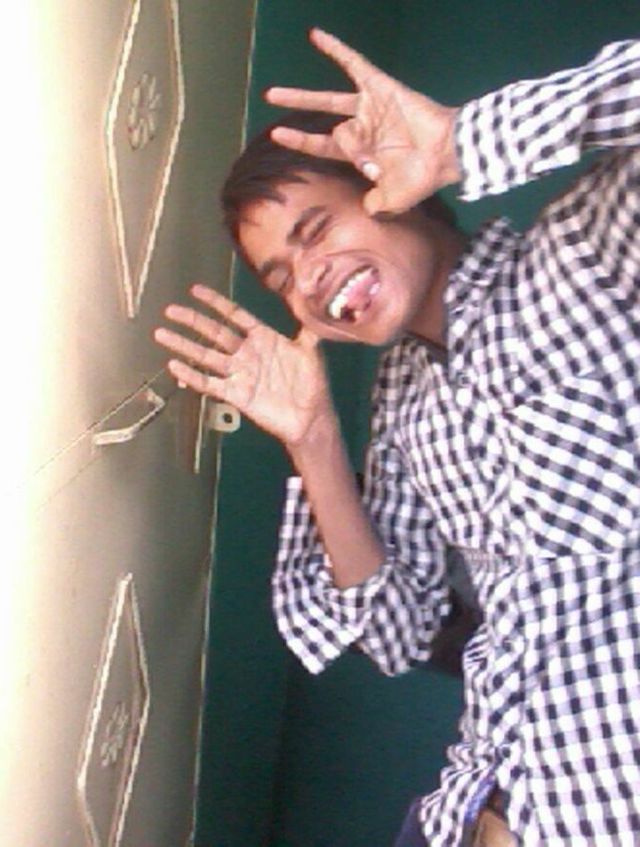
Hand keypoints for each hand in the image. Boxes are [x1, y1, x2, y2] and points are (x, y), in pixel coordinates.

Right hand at [154, 286, 333, 446]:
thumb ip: (306, 327)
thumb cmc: (311, 383)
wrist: (310, 417)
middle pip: (214, 332)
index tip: (195, 290)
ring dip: (184, 345)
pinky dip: (191, 376)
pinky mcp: (235, 394)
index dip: (216, 303)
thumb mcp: (310, 351)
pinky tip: (174, 366)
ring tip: (161, 334)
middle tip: (170, 310)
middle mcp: (246, 353)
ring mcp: (238, 373)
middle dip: (192, 320)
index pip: (235, 315)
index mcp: (263, 338)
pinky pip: (209, 383)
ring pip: (206, 355)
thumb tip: (310, 298)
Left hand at [265, 28, 460, 215]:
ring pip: (330, 98)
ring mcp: (370, 107)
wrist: (444, 154)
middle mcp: (362, 129)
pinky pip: (354, 65)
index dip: (300, 140)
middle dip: (298, 113)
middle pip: (323, 121)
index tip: (277, 134)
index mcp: (361, 154)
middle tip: (270, 99)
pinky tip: (314, 36)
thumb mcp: (392, 200)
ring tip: (274, 92)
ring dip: (302, 95)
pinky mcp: (380, 87)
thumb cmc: (421, 178)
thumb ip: (374, 204)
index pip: (323, 146)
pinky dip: (336, 50)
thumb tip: (365, 209)